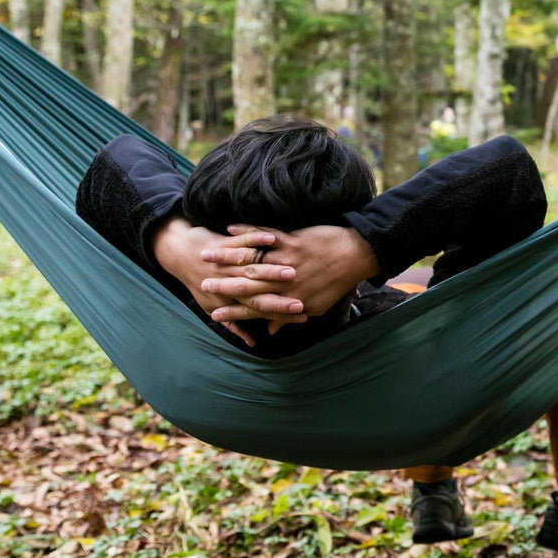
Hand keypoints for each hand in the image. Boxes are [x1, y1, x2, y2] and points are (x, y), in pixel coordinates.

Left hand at [150, 218, 304, 348]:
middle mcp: (229, 281)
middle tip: (303, 295)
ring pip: (254, 266)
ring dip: (273, 267)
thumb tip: (252, 343)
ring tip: (293, 268)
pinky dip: (256, 238)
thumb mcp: (212, 305)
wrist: (179, 253)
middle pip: (260, 289)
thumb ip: (234, 325)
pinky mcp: (224, 242)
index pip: (260, 308)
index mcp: (229, 298)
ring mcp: (226, 262)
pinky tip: (271, 238)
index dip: (281, 312)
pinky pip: (243, 240)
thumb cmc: (201, 282)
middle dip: (282, 292)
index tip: (301, 313)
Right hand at [198, 223, 380, 328]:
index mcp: (287, 298)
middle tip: (201, 282)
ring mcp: (286, 258)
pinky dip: (246, 231)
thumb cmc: (336, 283)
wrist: (356, 256)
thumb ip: (288, 317)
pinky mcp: (291, 239)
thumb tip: (272, 330)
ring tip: (206, 254)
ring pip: (250, 259)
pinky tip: (229, 227)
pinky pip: (264, 234)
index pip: (254, 308)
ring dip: (225, 255)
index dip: (233, 312)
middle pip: (245, 283)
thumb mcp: (316, 306)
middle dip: (221, 284)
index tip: (214, 315)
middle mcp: (283, 281)